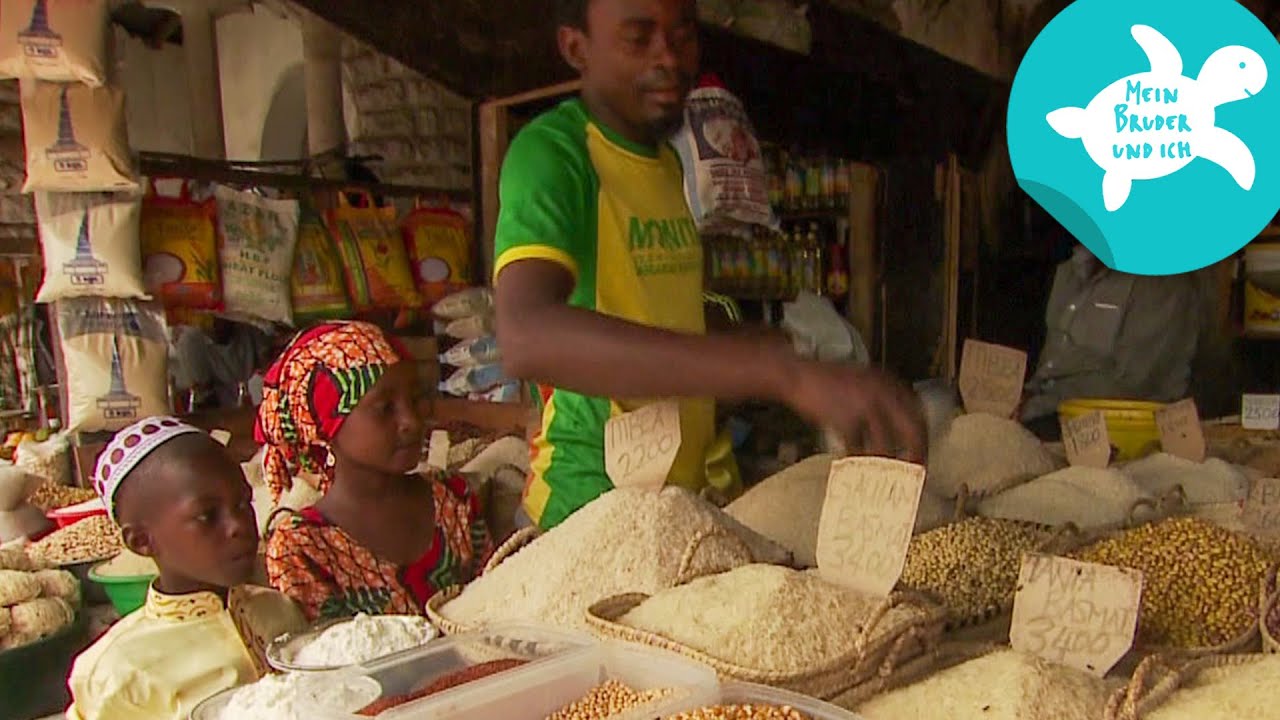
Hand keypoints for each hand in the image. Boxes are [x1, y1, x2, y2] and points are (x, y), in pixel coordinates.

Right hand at [782, 360, 927, 462]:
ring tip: (884, 475)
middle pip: (911, 428)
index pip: (917, 410)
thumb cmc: (827, 380)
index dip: (922, 434)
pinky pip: (858, 447)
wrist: (798, 376)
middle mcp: (881, 391)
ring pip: (885, 444)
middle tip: (915, 470)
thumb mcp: (862, 380)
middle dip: (916, 452)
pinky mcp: (846, 420)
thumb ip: (881, 396)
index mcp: (887, 380)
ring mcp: (864, 406)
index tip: (922, 449)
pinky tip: (855, 463)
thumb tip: (898, 426)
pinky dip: (857, 458)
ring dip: (886, 463)